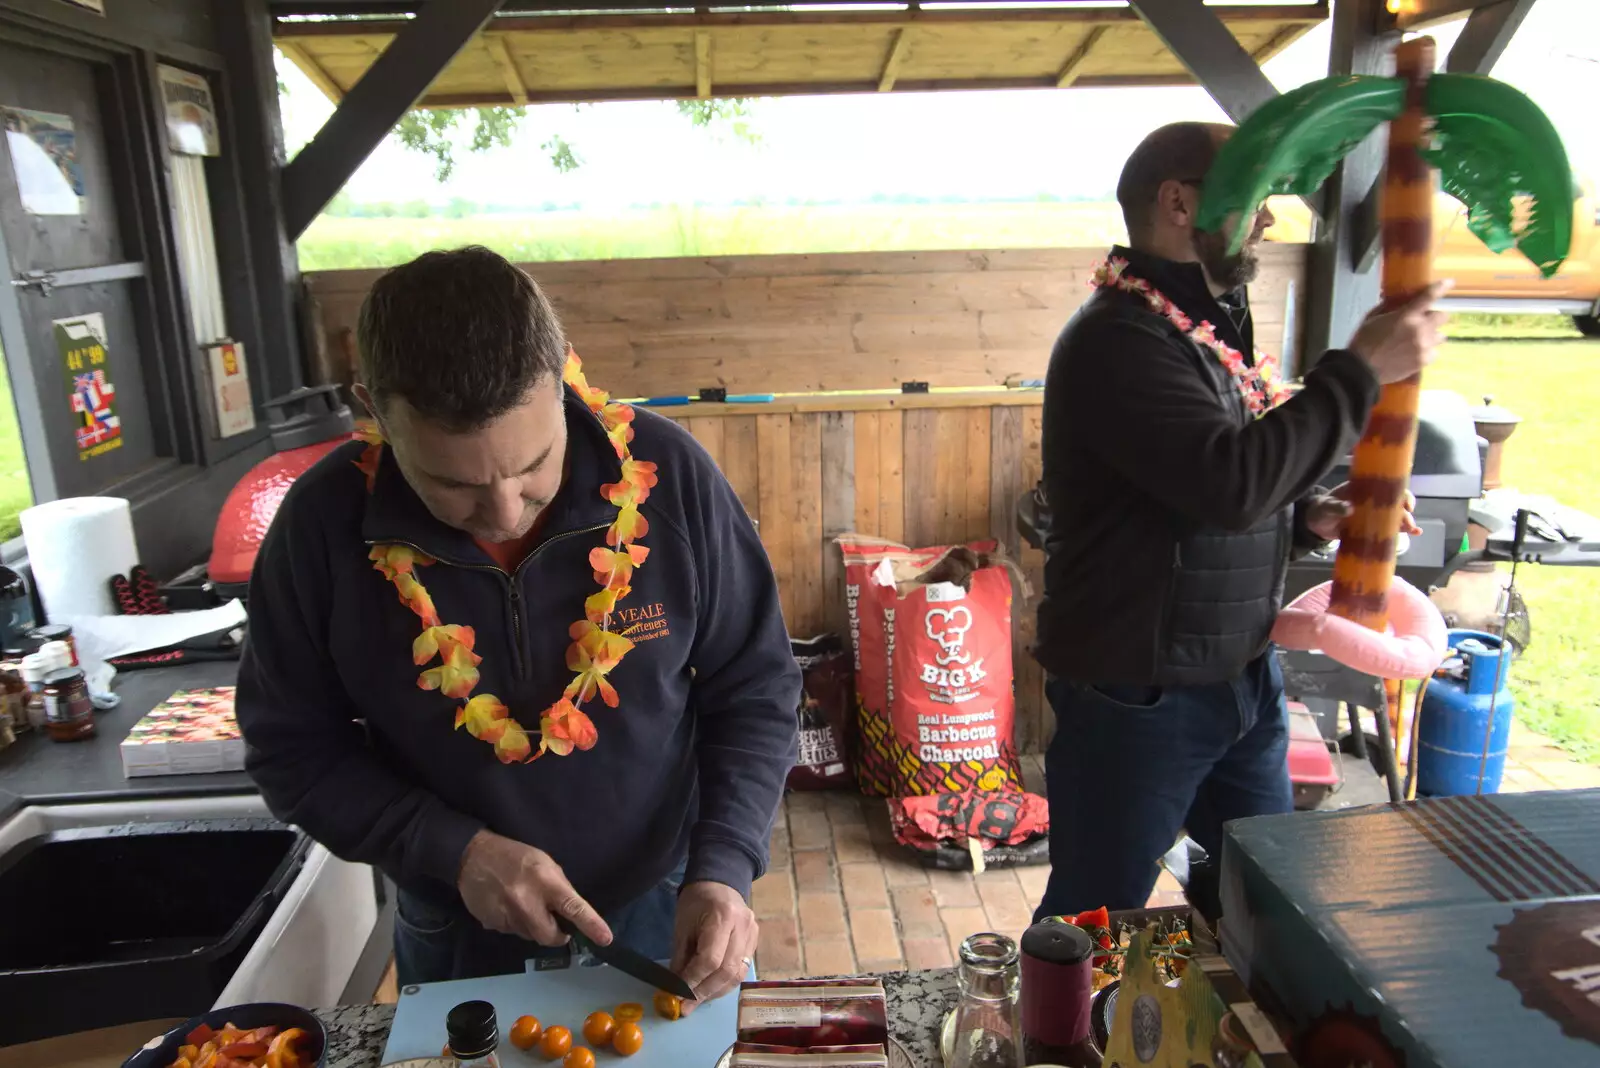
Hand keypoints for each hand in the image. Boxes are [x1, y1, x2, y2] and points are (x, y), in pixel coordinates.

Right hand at [456, 829, 611, 947]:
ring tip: (523, 904)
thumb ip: (558, 888)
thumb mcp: (544, 863)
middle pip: (549, 936)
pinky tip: (507, 905)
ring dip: (533, 927)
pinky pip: (511, 932)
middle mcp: (526, 901)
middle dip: (557, 935)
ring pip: (530, 936)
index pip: (573, 906)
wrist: (472, 856)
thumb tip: (568, 913)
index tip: (605, 939)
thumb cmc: (515, 856)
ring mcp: (506, 915)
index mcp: (545, 881)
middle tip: (556, 924)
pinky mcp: (491, 924)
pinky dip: (515, 924)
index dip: (590, 924)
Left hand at [670, 881, 757, 1014]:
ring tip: (697, 1000)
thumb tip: (675, 988)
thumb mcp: (682, 926)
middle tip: (686, 1006)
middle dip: (704, 992)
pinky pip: (742, 969)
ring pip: (737, 974)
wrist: (720, 882)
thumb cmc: (696, 901)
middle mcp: (743, 927)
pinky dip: (725, 983)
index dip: (694, 981)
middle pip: (727, 971)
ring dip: (716, 992)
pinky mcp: (755, 941)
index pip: (710, 959)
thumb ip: (681, 957)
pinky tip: (711, 988)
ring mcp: (753, 934)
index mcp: (722, 916)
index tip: (677, 995)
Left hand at [1306, 482, 1421, 542]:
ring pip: (1396, 515)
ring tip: (1412, 529)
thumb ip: (1336, 507)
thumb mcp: (1326, 507)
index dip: (1399, 492)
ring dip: (1406, 521)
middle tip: (1407, 522)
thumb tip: (1349, 509)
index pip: (1386, 486)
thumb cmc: (1321, 509)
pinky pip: (1390, 527)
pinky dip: (1402, 529)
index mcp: (1363, 489)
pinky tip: (1415, 533)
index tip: (1405, 503)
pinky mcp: (1373, 527)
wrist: (1316, 524)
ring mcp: (1374, 513)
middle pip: (1395, 501)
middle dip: (1405, 511)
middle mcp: (1372, 500)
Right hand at [1348, 281, 1451, 383]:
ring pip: (1441, 335)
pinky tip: (1415, 353)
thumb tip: (1398, 301)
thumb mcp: (1373, 318)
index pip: (1429, 296)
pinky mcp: (1424, 360)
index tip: (1449, 282)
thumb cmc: (1364, 341)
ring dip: (1432, 335)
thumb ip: (1389, 308)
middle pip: (1443, 316)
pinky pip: (1434, 352)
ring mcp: (1424, 345)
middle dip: (1434, 317)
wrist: (1362, 369)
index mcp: (1406, 315)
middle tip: (1423, 322)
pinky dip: (1427, 351)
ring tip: (1419, 341)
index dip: (1442, 287)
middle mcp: (1420, 329)